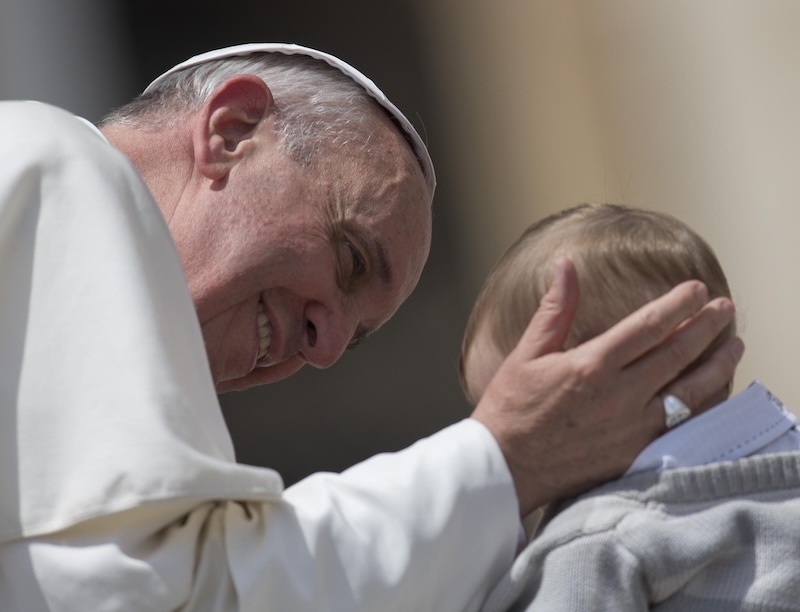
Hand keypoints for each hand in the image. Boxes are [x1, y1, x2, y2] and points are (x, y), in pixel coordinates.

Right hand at [470, 258, 742, 515]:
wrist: (504, 468)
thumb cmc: (510, 409)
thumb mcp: (527, 353)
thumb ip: (554, 309)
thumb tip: (566, 266)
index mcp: (591, 365)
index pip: (648, 326)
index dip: (677, 304)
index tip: (694, 289)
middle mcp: (618, 395)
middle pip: (676, 354)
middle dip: (705, 326)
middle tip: (724, 306)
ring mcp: (630, 427)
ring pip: (688, 393)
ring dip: (716, 366)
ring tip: (733, 346)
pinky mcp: (633, 454)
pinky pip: (680, 427)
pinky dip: (702, 407)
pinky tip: (712, 394)